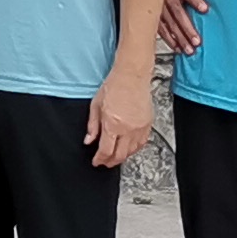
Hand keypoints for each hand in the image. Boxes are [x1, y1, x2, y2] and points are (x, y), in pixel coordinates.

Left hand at [86, 49, 155, 168]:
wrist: (132, 75)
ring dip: (121, 157)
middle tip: (104, 162)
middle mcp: (127, 129)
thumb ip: (92, 126)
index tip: (96, 161)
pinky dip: (133, 149)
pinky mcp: (148, 125)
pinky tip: (127, 148)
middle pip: (119, 156)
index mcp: (112, 124)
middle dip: (110, 162)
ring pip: (131, 152)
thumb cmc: (114, 85)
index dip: (99, 160)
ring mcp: (139, 128)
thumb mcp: (96, 105)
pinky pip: (141, 144)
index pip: (105, 151)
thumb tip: (88, 140)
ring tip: (114, 156)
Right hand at [156, 0, 208, 57]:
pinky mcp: (154, 17)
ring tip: (189, 50)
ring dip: (180, 38)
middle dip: (188, 28)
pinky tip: (178, 49)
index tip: (205, 9)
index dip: (195, 1)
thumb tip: (220, 3)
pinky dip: (170, 40)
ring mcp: (160, 8)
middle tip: (197, 42)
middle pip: (178, 13)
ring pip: (170, 25)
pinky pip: (161, 30)